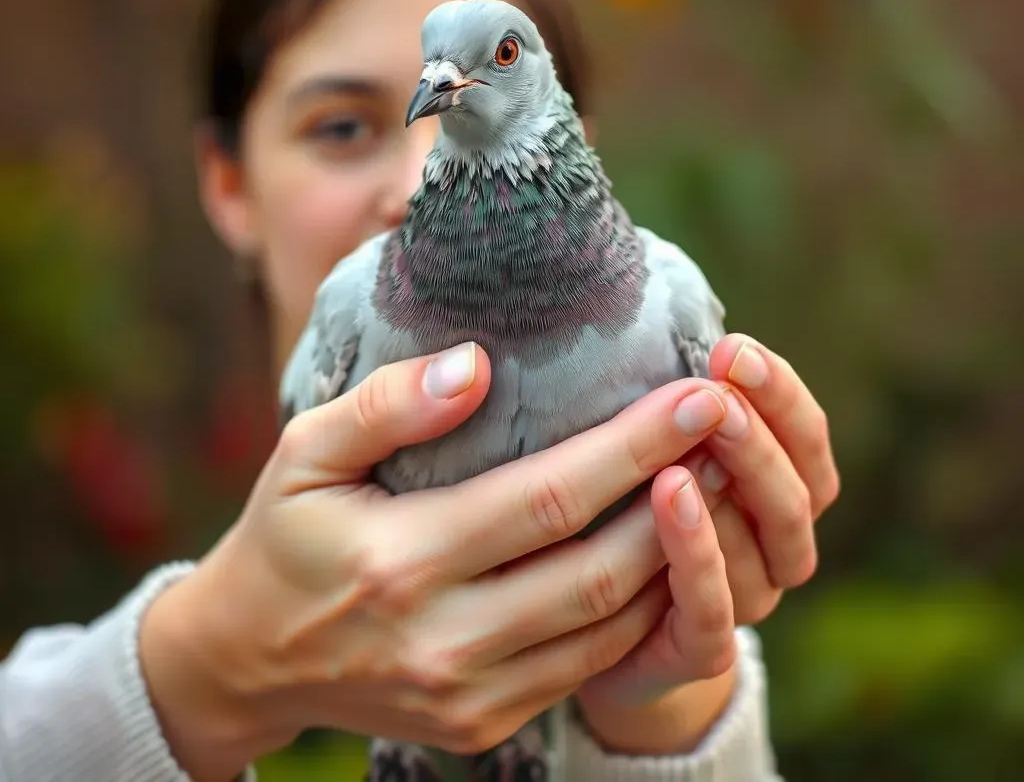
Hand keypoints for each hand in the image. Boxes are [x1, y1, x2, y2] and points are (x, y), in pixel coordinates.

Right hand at [138, 343, 734, 780]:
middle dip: (682, 497)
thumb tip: (476, 366)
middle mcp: (446, 642)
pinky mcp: (486, 722)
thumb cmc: (283, 535)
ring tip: (720, 485)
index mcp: (401, 563)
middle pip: (602, 569)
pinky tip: (668, 552)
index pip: (549, 497)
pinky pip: (590, 662)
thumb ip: (386, 405)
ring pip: (611, 625)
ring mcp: (472, 695)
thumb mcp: (304, 452)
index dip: (634, 447)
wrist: (249, 660)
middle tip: (732, 433)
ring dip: (678, 555)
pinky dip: (642, 608)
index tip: (696, 394)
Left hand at [576, 333, 838, 752]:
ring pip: (762, 546)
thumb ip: (674, 402)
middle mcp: (777, 548)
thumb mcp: (657, 446)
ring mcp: (746, 601)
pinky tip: (671, 498)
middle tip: (716, 394)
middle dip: (757, 437)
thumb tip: (652, 319)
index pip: (807, 437)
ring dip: (729, 489)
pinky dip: (697, 552)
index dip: (780, 393)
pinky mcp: (701, 646)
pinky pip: (712, 606)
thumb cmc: (631, 512)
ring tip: (686, 446)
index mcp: (780, 491)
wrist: (605, 630)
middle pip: (794, 491)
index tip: (733, 349)